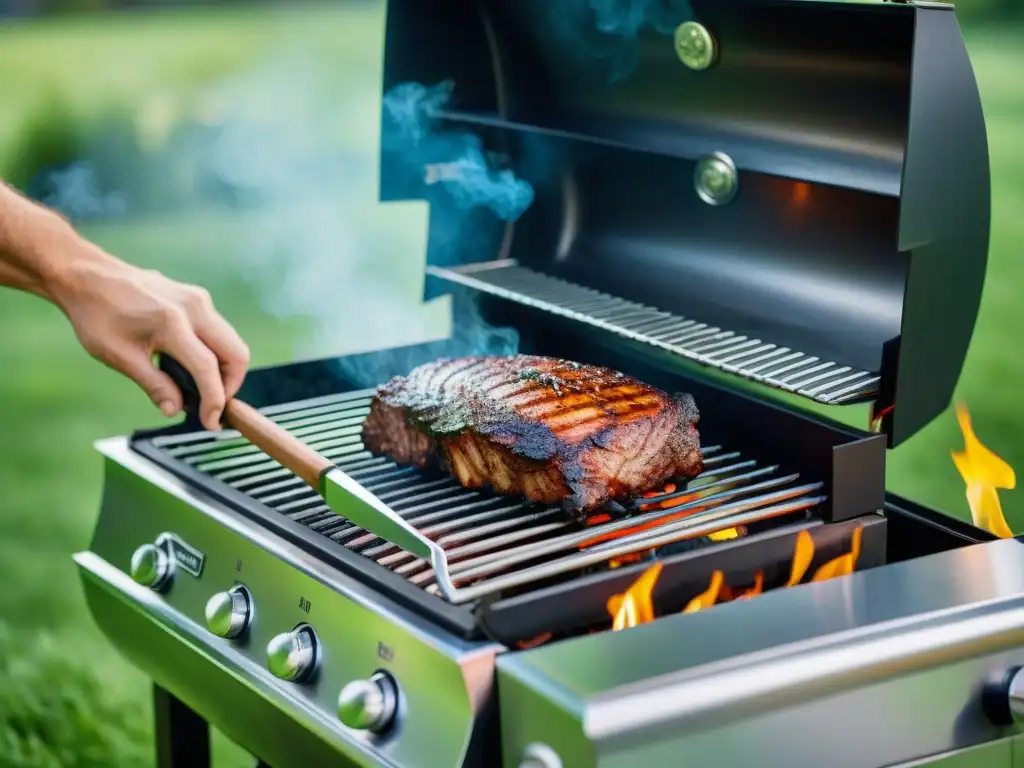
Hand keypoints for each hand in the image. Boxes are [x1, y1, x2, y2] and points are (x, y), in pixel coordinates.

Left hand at [52, 248, 249, 430]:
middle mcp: (193, 308)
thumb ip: (153, 385)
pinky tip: (194, 366)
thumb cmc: (97, 315)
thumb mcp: (119, 357)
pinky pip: (220, 331)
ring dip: (225, 370)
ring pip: (232, 342)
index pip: (207, 368)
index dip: (213, 400)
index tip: (211, 422)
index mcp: (171, 323)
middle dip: (230, 386)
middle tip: (213, 405)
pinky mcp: (198, 298)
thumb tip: (175, 410)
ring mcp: (199, 299)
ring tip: (203, 389)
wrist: (88, 276)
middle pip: (236, 354)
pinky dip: (216, 353)